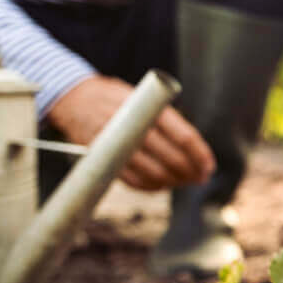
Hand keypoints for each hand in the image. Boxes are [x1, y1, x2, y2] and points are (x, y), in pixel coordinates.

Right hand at [48, 75, 214, 191]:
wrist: (74, 98)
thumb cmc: (116, 98)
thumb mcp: (142, 96)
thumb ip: (165, 118)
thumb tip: (194, 149)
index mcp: (147, 108)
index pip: (183, 136)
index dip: (200, 155)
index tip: (209, 166)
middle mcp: (133, 126)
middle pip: (171, 157)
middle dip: (191, 171)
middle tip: (201, 177)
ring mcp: (116, 144)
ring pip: (153, 172)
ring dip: (174, 181)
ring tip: (184, 181)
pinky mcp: (103, 158)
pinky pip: (132, 181)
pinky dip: (151, 186)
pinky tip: (162, 184)